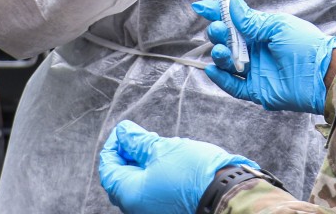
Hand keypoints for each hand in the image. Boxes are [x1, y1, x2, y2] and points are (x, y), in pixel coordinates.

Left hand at [98, 120, 257, 213]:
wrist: (227, 194)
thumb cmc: (195, 173)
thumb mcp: (162, 148)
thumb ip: (138, 141)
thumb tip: (123, 133)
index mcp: (129, 194)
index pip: (108, 167)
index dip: (114, 145)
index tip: (125, 131)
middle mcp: (136, 208)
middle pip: (120, 178)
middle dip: (127, 155)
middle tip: (139, 137)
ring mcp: (152, 211)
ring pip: (138, 185)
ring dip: (142, 164)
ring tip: (156, 147)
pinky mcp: (167, 210)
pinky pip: (152, 192)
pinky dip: (153, 176)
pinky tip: (166, 162)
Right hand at [191, 0, 335, 114]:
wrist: (322, 74)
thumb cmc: (306, 45)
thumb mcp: (277, 26)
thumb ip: (252, 20)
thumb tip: (232, 4)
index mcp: (261, 31)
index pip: (234, 21)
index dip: (217, 12)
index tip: (201, 7)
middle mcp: (255, 50)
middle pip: (226, 41)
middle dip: (217, 33)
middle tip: (219, 30)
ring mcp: (255, 70)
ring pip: (226, 62)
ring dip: (219, 54)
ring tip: (222, 51)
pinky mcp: (256, 90)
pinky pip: (233, 85)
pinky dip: (221, 79)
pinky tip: (212, 69)